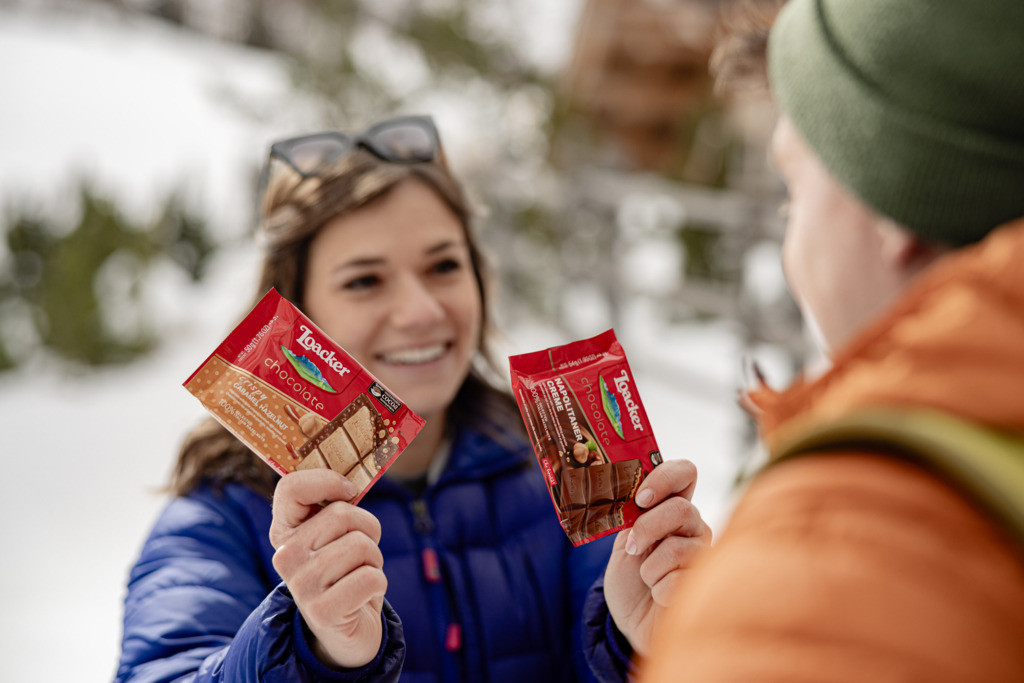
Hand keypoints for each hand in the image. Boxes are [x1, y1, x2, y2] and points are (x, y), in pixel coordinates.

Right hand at [269, 469, 386, 668]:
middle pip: (342, 514)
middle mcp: (285, 556)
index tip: (349, 492)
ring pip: (361, 546)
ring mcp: (301, 585)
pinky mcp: (322, 611)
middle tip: (362, 552)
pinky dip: (379, 583)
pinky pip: (371, 577)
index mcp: (284, 531)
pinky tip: (364, 595)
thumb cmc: (345, 571)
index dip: (328, 481)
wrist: (345, 629)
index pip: (292, 488)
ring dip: (374, 559)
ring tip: (360, 574)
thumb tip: (351, 482)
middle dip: (368, 529)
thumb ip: (335, 507)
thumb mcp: (334, 536)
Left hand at [603, 459, 711, 655]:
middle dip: (648, 528)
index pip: (685, 472)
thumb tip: (633, 498)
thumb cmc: (629, 578)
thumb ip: (631, 516)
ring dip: (649, 569)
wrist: (631, 619)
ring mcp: (704, 555)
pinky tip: (659, 597)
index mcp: (673, 507)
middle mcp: (695, 527)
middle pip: (682, 509)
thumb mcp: (622, 540)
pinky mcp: (706, 586)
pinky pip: (677, 581)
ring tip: (648, 579)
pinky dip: (658, 591)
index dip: (665, 478)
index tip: (641, 498)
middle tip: (632, 547)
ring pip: (677, 549)